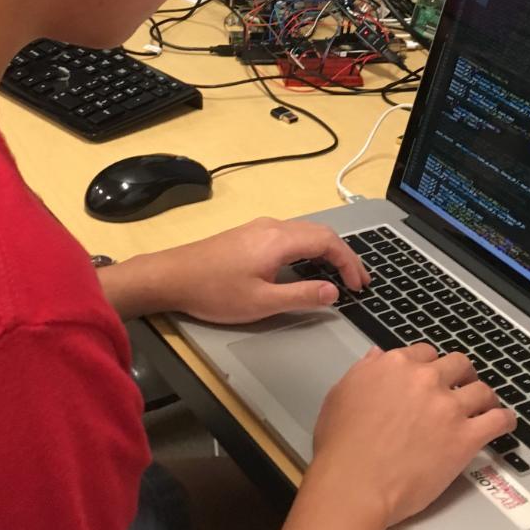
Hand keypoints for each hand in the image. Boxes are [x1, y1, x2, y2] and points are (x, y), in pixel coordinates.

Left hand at [114, 217, 367, 323]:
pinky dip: (310, 249)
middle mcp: (273, 226)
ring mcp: (260, 227)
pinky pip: (291, 235)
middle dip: (343, 255)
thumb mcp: (262, 302)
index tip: (359, 286)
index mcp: (279, 240)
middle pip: (320, 232)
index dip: (350, 262)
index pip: (328, 242)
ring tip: (339, 275)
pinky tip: (309, 267)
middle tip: (358, 281)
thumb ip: (301, 296)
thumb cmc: (214, 292)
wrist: (171, 276)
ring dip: (326, 251)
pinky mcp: (249, 234)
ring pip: (305, 232)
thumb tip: (333, 292)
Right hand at [311, 346, 515, 527]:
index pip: (424, 353)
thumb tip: (377, 356)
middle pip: (457, 364)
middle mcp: (425, 379)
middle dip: (461, 374)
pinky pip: (497, 420)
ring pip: (481, 389)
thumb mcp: (341, 394)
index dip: (430, 365)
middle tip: (462, 386)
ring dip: (484, 396)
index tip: (433, 375)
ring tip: (486, 405)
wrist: (355, 482)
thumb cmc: (342, 445)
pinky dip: (505, 420)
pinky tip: (505, 423)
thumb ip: (364, 370)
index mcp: (395, 365)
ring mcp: (448, 407)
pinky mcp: (465, 437)